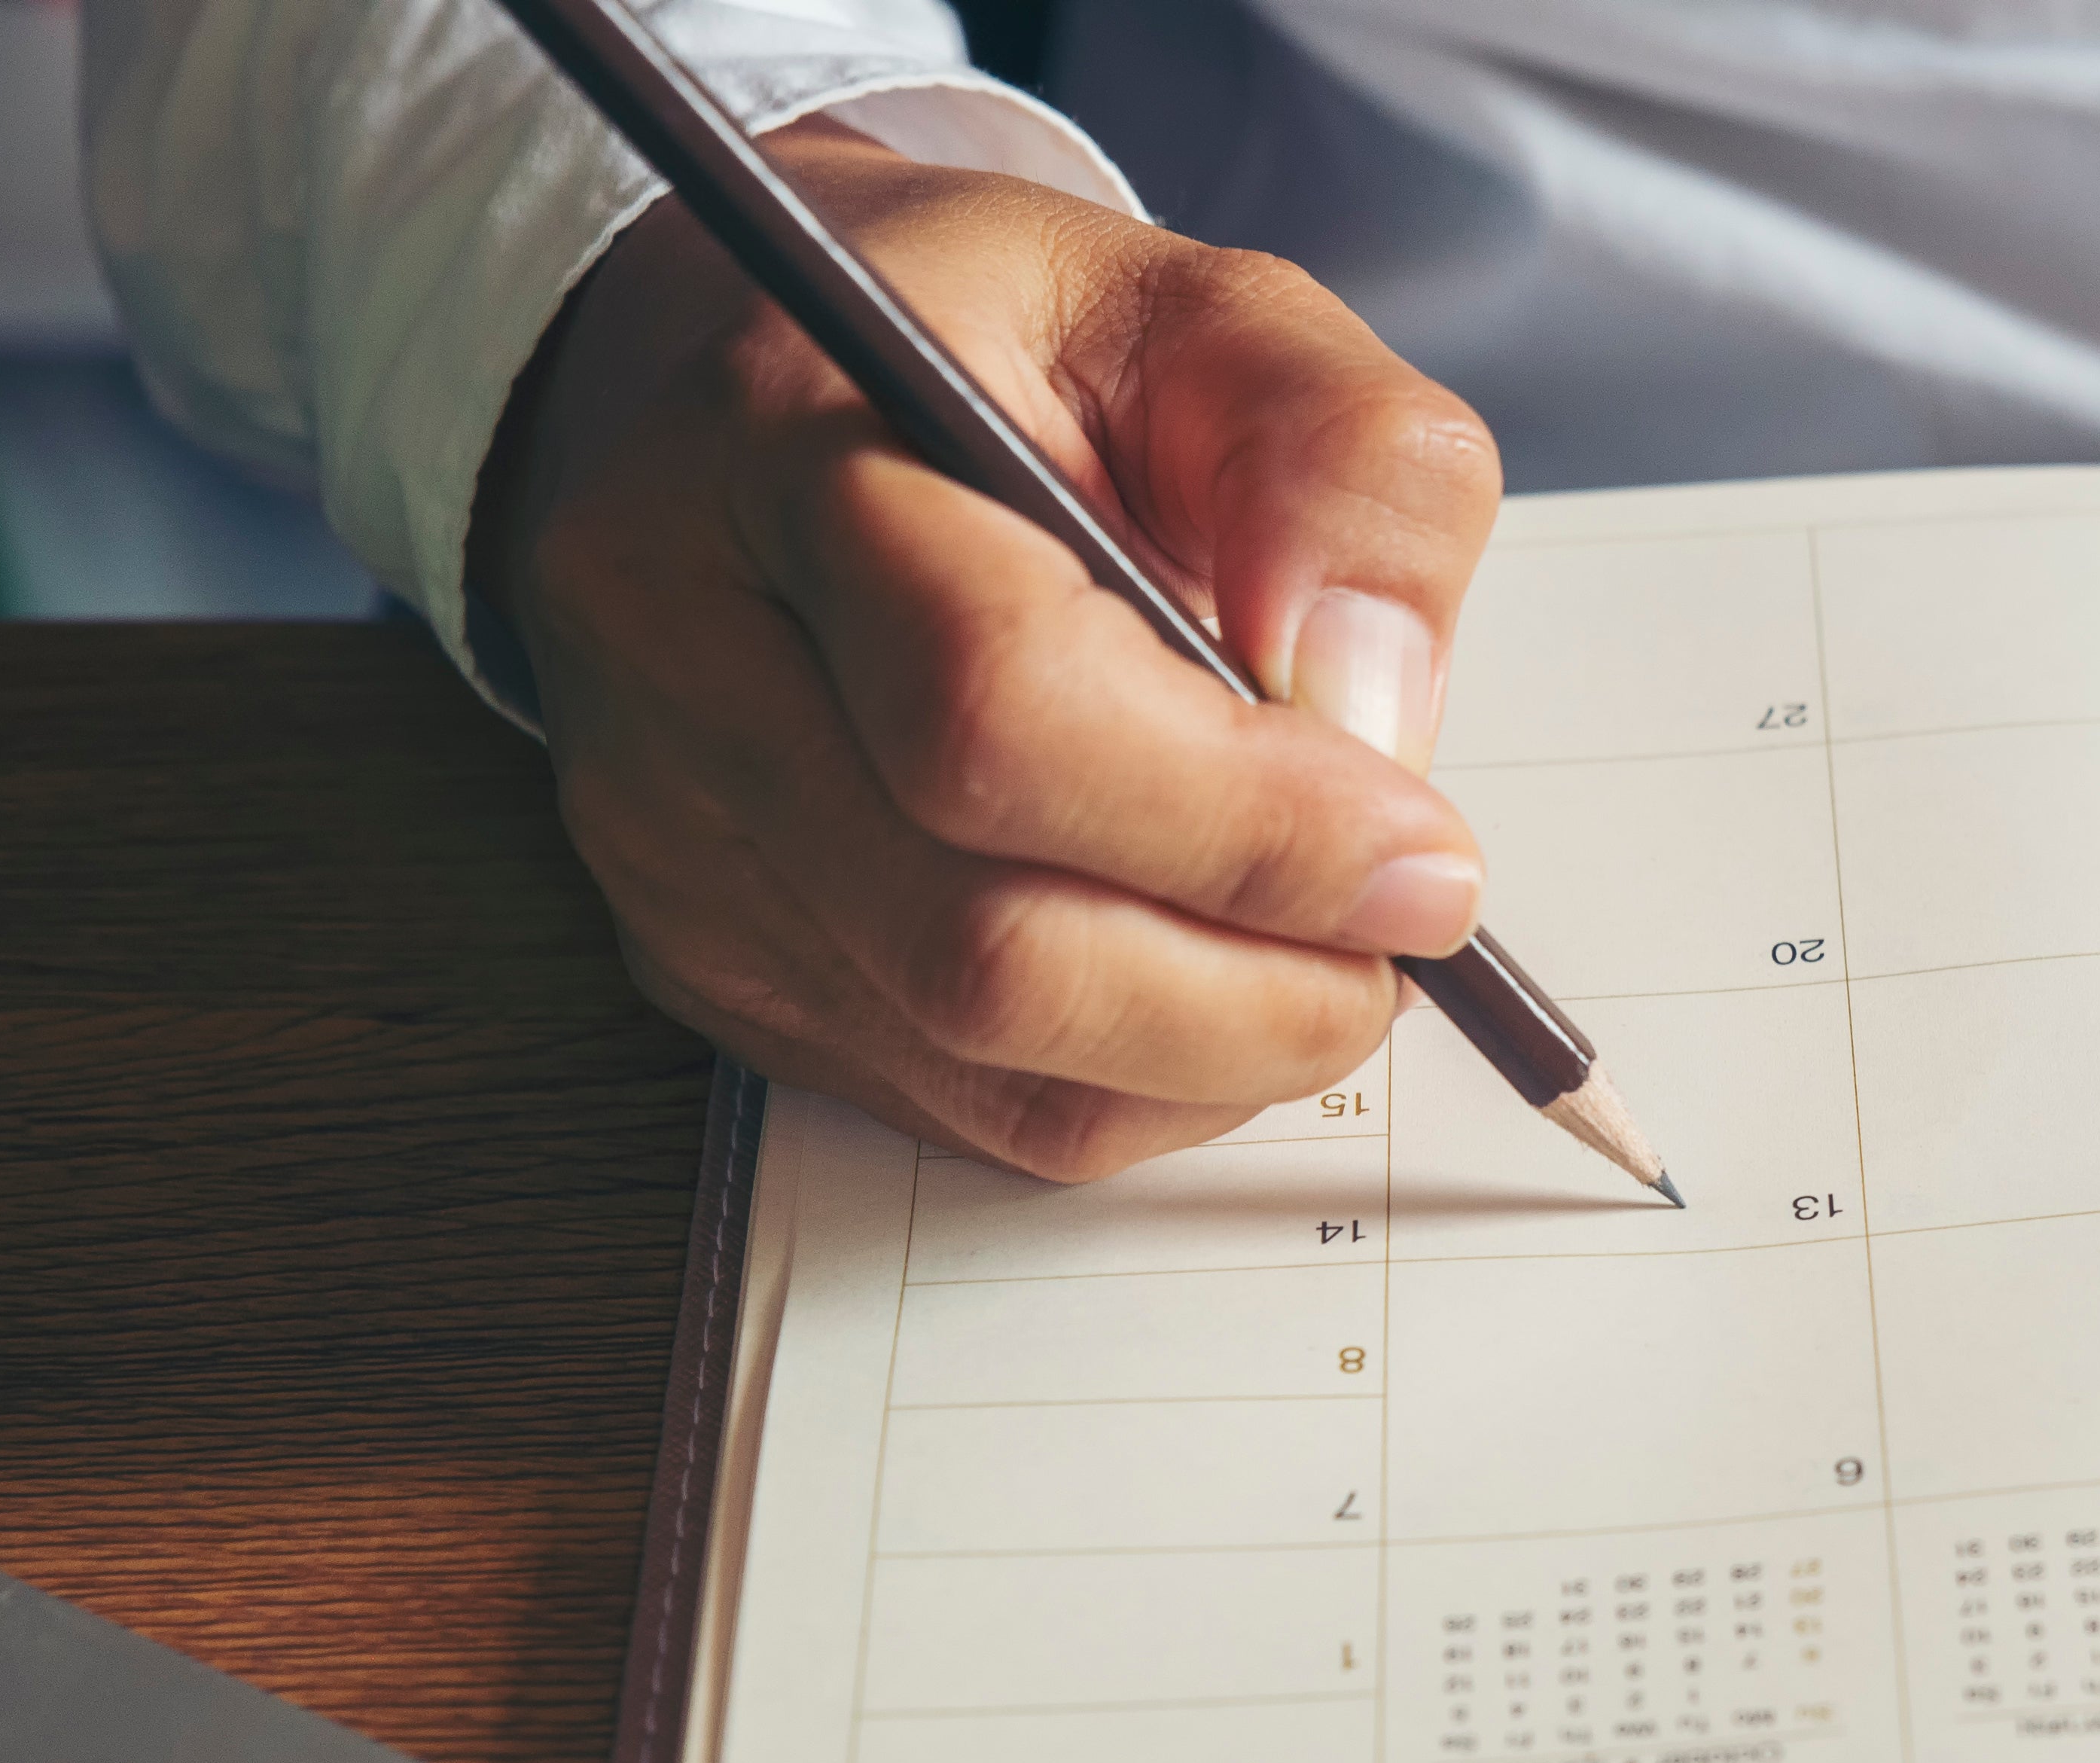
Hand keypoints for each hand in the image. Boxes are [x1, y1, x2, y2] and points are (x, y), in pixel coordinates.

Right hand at [479, 125, 1498, 1176]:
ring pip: (983, 1060)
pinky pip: (968, 1109)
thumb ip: (1342, 466)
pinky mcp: (709, 965)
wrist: (771, 409)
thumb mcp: (1213, 315)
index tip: (1427, 855)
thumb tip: (1369, 710)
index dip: (1248, 825)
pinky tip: (1209, 979)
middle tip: (1405, 931)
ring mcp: (673, 840)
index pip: (998, 708)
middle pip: (980, 942)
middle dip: (1256, 982)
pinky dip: (1143, 1079)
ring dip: (1218, 1048)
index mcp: (782, 445)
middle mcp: (682, 660)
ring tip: (1326, 947)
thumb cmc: (1004, 362)